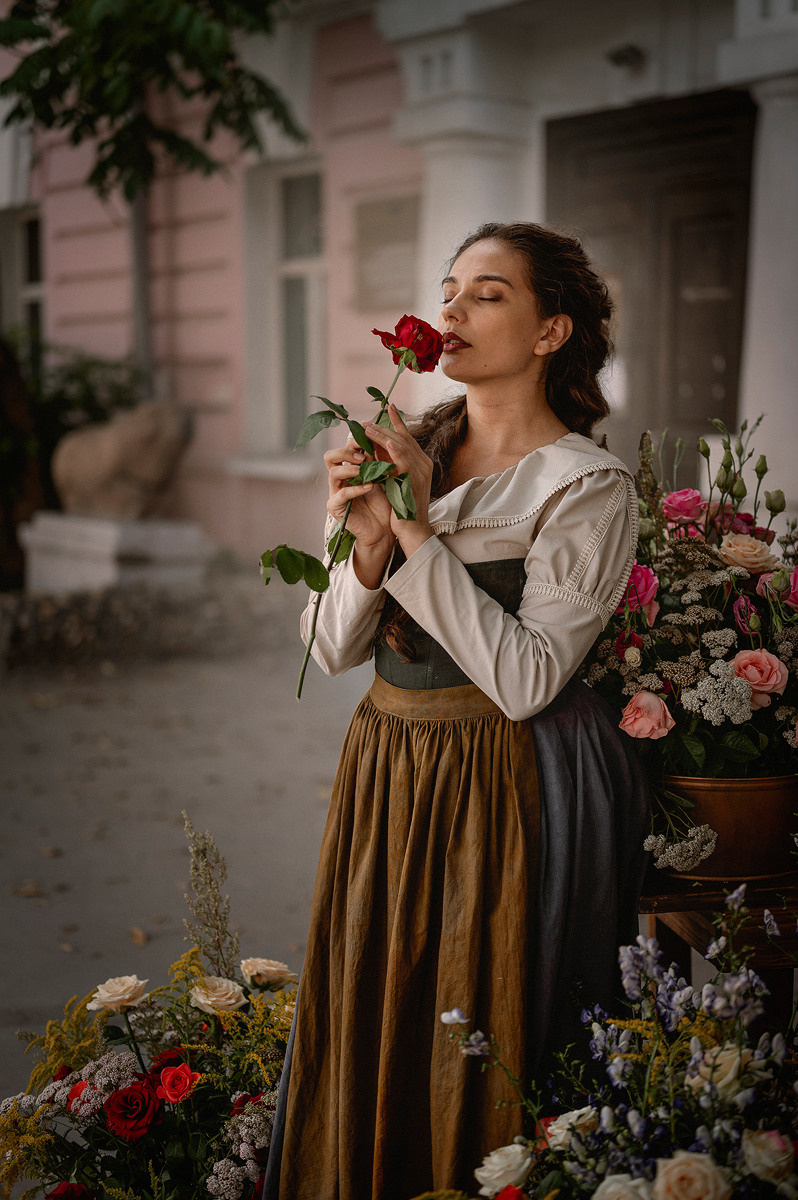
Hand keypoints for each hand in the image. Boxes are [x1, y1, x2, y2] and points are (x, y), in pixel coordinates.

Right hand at [324, 437, 393, 586]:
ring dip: (350, 468)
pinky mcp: (336, 507)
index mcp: (350, 467)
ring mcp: (336, 492)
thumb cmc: (387, 501)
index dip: (357, 440)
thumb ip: (381, 458)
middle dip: (347, 452)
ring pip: (333, 472)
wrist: (387, 527)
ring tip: (366, 469)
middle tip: (364, 455)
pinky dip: (355, 489)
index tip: (372, 439)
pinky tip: (369, 486)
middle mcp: (340, 478)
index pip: (346, 447)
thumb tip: (386, 435)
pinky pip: (341, 494)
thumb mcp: (386, 475)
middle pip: (331, 455)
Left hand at [363, 404, 434, 557]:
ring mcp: (420, 472)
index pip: (407, 437)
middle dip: (383, 427)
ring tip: (368, 428)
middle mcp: (423, 463)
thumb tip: (375, 447)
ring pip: (401, 446)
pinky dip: (395, 450)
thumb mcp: (395, 480)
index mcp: (421, 462)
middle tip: (365, 422)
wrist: (412, 529)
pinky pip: (404, 462)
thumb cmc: (402, 507)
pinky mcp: (414, 481)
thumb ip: (389, 464)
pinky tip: (386, 441)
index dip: (397, 421)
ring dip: (383, 434)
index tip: (387, 406)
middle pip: (402, 438)